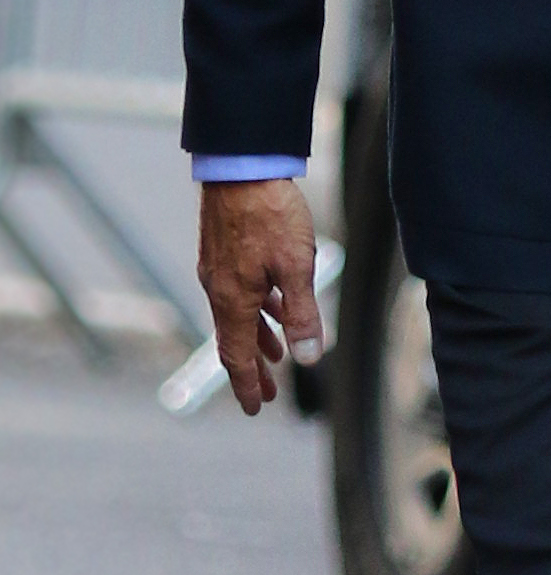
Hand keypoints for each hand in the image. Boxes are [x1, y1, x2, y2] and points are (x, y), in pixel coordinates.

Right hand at [197, 178, 323, 415]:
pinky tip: (271, 306)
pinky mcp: (223, 249)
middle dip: (253, 369)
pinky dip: (255, 309)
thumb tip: (308, 358)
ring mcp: (218, 269)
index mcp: (232, 300)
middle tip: (269, 394)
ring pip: (236, 316)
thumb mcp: (296, 267)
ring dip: (256, 338)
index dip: (247, 386)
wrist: (241, 164)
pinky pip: (238, 293)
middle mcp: (218, 289)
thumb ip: (302, 313)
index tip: (256, 410)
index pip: (236, 358)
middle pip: (234, 341)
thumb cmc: (270, 213)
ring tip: (275, 355)